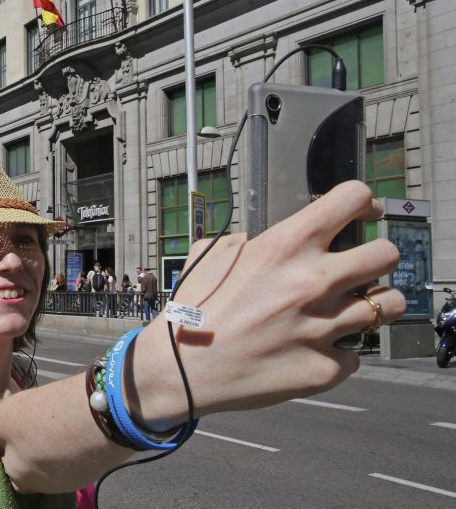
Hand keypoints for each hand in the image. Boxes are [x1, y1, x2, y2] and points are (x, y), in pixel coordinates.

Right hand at [129, 181, 405, 427]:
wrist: (179, 369)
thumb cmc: (192, 309)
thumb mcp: (210, 255)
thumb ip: (247, 241)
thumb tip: (261, 240)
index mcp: (285, 245)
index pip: (352, 198)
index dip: (362, 203)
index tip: (361, 215)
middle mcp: (313, 281)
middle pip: (388, 253)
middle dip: (377, 258)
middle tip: (359, 270)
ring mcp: (323, 327)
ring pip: (388, 305)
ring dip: (371, 306)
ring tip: (349, 312)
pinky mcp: (325, 368)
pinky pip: (355, 354)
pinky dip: (337, 353)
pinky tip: (311, 351)